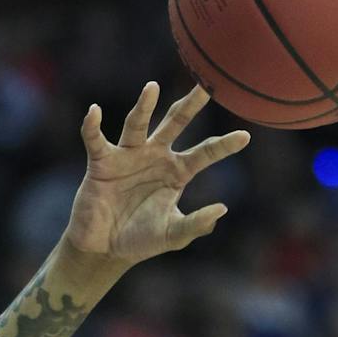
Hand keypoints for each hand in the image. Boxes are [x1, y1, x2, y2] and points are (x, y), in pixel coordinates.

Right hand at [62, 82, 250, 264]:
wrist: (105, 249)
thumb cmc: (141, 240)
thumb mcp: (173, 235)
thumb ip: (196, 224)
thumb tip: (222, 209)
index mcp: (177, 172)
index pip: (204, 153)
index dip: (224, 146)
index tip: (245, 136)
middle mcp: (155, 157)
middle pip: (175, 123)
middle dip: (190, 106)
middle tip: (206, 87)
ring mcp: (129, 156)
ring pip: (137, 124)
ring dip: (144, 106)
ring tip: (152, 87)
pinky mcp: (102, 162)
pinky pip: (96, 139)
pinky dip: (92, 126)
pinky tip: (95, 112)